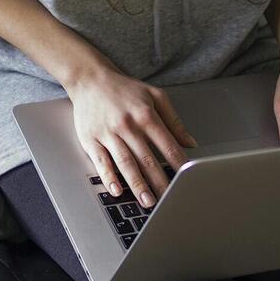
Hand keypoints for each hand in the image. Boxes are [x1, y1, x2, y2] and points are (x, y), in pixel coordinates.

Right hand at [66, 65, 196, 208]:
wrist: (89, 79)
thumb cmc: (124, 89)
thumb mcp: (155, 96)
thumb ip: (174, 120)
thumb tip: (190, 143)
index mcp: (145, 115)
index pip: (167, 145)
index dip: (179, 164)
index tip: (187, 180)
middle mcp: (127, 125)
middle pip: (147, 159)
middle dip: (159, 182)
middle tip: (169, 200)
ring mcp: (108, 133)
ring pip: (125, 163)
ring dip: (137, 184)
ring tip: (147, 201)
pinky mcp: (91, 139)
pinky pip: (101, 162)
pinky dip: (109, 177)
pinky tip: (116, 190)